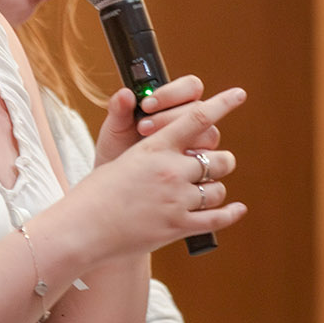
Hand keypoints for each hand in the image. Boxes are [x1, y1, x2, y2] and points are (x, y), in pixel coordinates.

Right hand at [60, 87, 247, 259]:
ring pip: (218, 189)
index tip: (239, 94)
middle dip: (219, 161)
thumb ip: (137, 133)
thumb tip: (127, 95)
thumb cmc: (95, 191)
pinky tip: (237, 209)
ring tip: (207, 191)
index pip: (197, 118)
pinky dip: (230, 214)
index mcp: (155, 147)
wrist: (84, 228)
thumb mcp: (115, 154)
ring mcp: (177, 199)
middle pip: (217, 158)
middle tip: (215, 163)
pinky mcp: (178, 226)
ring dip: (216, 188)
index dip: (222, 104)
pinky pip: (217, 218)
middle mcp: (171, 171)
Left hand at [94, 75, 213, 166]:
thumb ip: (120, 109)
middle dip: (170, 116)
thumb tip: (125, 93)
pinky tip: (166, 164)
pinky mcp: (202, 167)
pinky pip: (207, 161)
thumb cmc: (118, 149)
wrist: (118, 185)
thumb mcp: (116, 127)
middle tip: (142, 126)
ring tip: (149, 145)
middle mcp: (193, 121)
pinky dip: (187, 161)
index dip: (173, 92)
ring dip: (182, 138)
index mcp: (176, 103)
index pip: (191, 86)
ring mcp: (200, 144)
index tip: (146, 104)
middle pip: (200, 109)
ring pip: (208, 133)